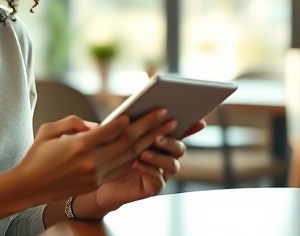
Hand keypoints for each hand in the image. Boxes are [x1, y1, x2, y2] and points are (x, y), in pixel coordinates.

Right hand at [12, 108, 170, 205]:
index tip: (143, 110)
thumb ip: (74, 123)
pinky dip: (136, 156)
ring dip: (149, 142)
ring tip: (165, 130)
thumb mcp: (50, 130)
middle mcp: (91, 162)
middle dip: (149, 128)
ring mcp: (96, 175)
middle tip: (166, 116)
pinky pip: (121, 167)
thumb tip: (97, 125)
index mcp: (79, 146)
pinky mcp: (96, 182)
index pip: (111, 130)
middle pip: (127, 143)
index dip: (128, 120)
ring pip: (129, 156)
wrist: (28, 186)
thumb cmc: (36, 155)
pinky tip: (147, 147)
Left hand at [85, 119, 205, 213]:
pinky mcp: (153, 186)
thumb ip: (126, 124)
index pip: (179, 131)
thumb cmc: (109, 152)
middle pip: (179, 148)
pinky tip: (136, 164)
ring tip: (144, 153)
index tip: (199, 121)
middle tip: (157, 137)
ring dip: (160, 157)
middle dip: (171, 141)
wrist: (100, 178)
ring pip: (173, 164)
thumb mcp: (116, 135)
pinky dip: (149, 170)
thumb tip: (126, 113)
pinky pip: (159, 180)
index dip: (192, 127)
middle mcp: (165, 156)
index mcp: (160, 140)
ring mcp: (162, 172)